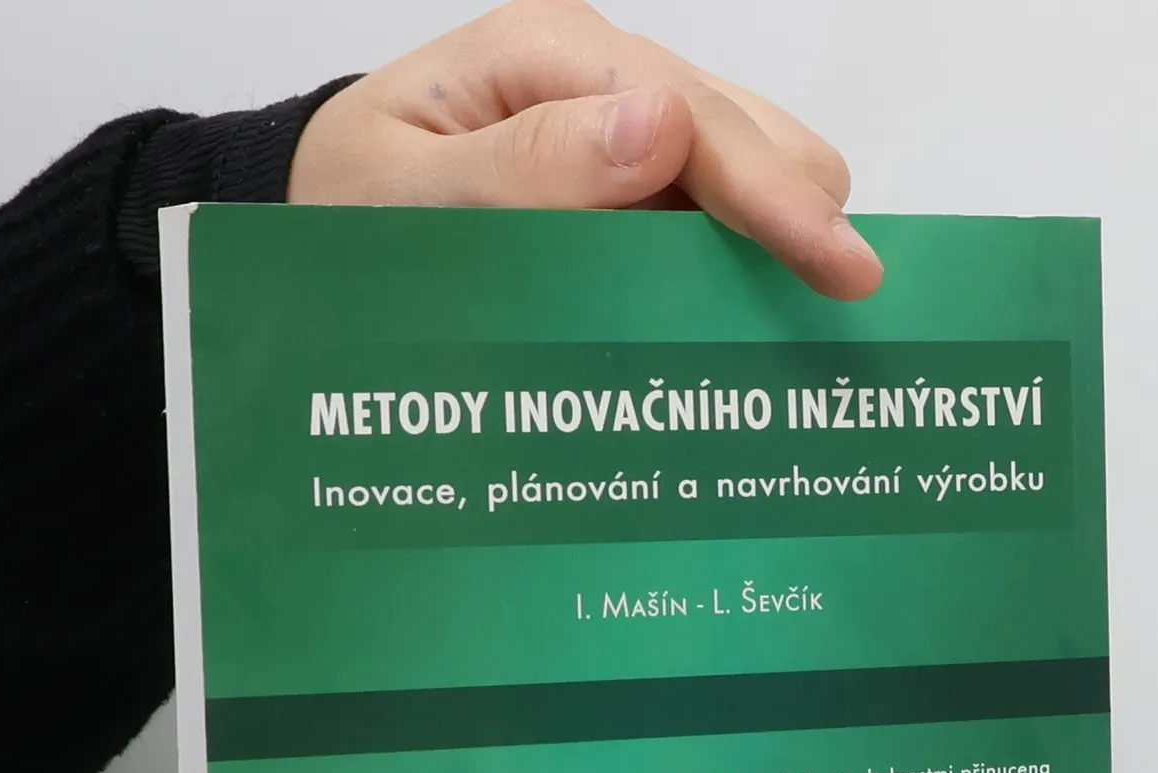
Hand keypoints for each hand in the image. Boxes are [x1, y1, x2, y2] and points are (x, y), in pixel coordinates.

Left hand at [288, 0, 881, 300]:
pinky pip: (709, 221)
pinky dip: (735, 270)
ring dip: (770, 250)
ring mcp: (620, 131)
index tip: (843, 269)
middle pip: (752, 136)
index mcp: (547, 54)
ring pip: (749, 176)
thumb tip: (663, 127)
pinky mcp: (626, 186)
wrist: (314, 221)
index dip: (776, 197)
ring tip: (796, 334)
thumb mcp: (405, 195)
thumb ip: (523, 169)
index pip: (697, 118)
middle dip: (793, 223)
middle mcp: (600, 78)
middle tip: (831, 320)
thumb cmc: (344, 206)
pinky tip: (744, 326)